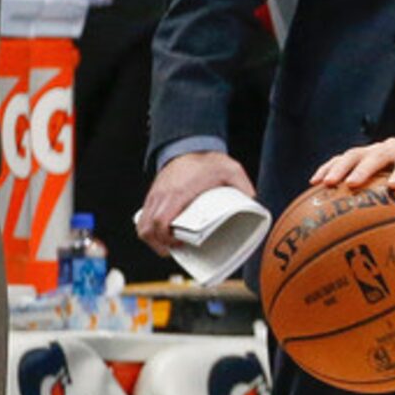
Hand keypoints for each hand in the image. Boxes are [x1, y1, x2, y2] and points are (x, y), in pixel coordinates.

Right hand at [135, 149, 255, 258]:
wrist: (188, 145)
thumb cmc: (206, 160)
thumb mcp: (230, 170)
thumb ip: (242, 185)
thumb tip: (253, 200)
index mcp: (178, 193)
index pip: (161, 222)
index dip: (165, 239)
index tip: (178, 245)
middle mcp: (162, 196)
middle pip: (146, 228)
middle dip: (157, 245)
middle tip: (174, 249)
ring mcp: (155, 196)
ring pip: (141, 224)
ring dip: (151, 238)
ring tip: (168, 244)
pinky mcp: (153, 195)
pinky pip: (143, 217)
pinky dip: (149, 228)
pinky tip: (162, 233)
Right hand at [310, 135, 394, 211]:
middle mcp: (391, 146)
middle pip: (376, 154)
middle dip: (364, 169)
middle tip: (353, 185)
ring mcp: (372, 150)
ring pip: (353, 155)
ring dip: (339, 168)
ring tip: (324, 184)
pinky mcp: (358, 157)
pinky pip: (339, 161)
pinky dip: (327, 169)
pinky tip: (313, 184)